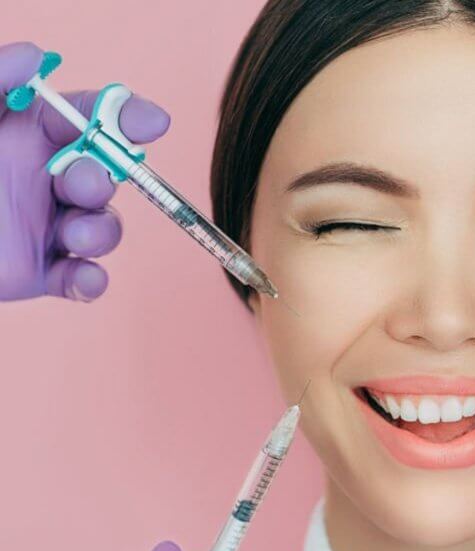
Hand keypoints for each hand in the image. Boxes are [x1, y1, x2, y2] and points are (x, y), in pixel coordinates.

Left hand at [0, 41, 168, 301]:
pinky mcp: (43, 272)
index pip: (94, 118)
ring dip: (102, 231)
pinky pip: (83, 278)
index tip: (152, 122)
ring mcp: (50, 227)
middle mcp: (49, 180)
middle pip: (107, 174)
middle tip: (79, 183)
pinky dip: (91, 282)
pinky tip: (83, 279)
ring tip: (75, 235)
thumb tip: (35, 56)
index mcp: (34, 137)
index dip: (128, 117)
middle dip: (104, 178)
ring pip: (104, 227)